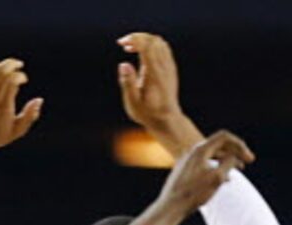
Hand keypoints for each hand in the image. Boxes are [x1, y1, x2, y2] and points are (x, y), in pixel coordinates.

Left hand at [0, 59, 42, 158]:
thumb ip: (30, 115)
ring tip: (7, 68)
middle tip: (18, 65)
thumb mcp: (16, 131)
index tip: (23, 80)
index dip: (21, 76)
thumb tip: (39, 100)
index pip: (13, 79)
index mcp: (3, 105)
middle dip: (13, 63)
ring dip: (1, 65)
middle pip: (2, 70)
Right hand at [117, 32, 196, 154]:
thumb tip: (123, 64)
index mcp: (154, 74)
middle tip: (124, 44)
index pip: (146, 46)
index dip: (133, 39)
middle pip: (152, 40)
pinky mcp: (171, 68)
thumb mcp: (133, 103)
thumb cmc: (147, 114)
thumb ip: (128, 83)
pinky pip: (163, 48)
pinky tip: (142, 53)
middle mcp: (164, 67)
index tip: (121, 43)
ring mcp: (169, 67)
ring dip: (144, 40)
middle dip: (137, 37)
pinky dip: (152, 44)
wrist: (167, 120)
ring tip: (132, 47)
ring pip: (159, 42)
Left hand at [158, 130, 252, 217]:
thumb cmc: (193, 193)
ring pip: (213, 156)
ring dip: (227, 160)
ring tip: (238, 169)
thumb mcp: (216, 177)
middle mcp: (193, 151)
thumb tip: (235, 157)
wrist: (170, 207)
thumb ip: (229, 163)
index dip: (240, 145)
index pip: (225, 137)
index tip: (249, 158)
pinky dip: (217, 168)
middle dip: (235, 152)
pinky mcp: (186, 171)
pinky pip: (205, 164)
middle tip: (248, 161)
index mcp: (201, 149)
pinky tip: (224, 178)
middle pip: (219, 145)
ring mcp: (188, 161)